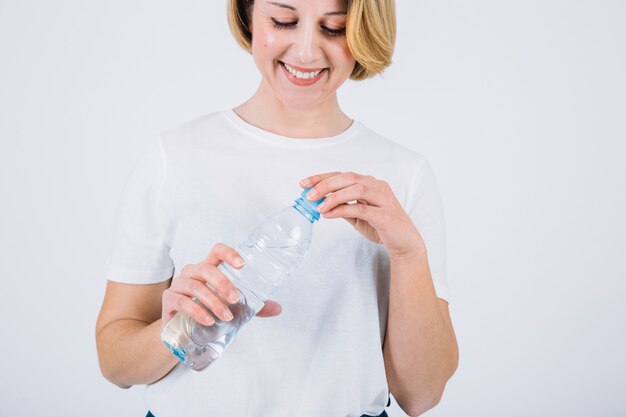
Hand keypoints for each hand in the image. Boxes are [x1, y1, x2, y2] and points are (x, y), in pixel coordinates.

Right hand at [161, 243, 281, 329]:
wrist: (181, 331)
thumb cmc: (208, 311)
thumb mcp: (232, 307)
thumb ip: (253, 307)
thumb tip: (278, 308)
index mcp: (208, 268)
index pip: (217, 251)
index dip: (228, 253)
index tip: (242, 264)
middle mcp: (192, 272)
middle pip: (207, 269)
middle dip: (223, 283)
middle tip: (236, 299)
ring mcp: (179, 284)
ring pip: (196, 286)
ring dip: (213, 301)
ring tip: (226, 317)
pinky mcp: (169, 300)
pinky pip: (182, 301)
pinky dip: (197, 311)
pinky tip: (208, 320)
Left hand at [300, 172, 425, 258]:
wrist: (404, 243)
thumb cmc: (381, 226)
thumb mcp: (358, 214)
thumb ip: (343, 206)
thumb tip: (321, 203)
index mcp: (370, 183)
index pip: (343, 175)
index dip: (322, 177)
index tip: (304, 183)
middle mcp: (377, 187)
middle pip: (349, 177)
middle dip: (326, 184)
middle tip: (309, 195)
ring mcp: (383, 199)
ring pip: (356, 188)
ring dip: (334, 196)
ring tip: (319, 206)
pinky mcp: (386, 215)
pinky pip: (361, 208)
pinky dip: (343, 209)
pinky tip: (329, 215)